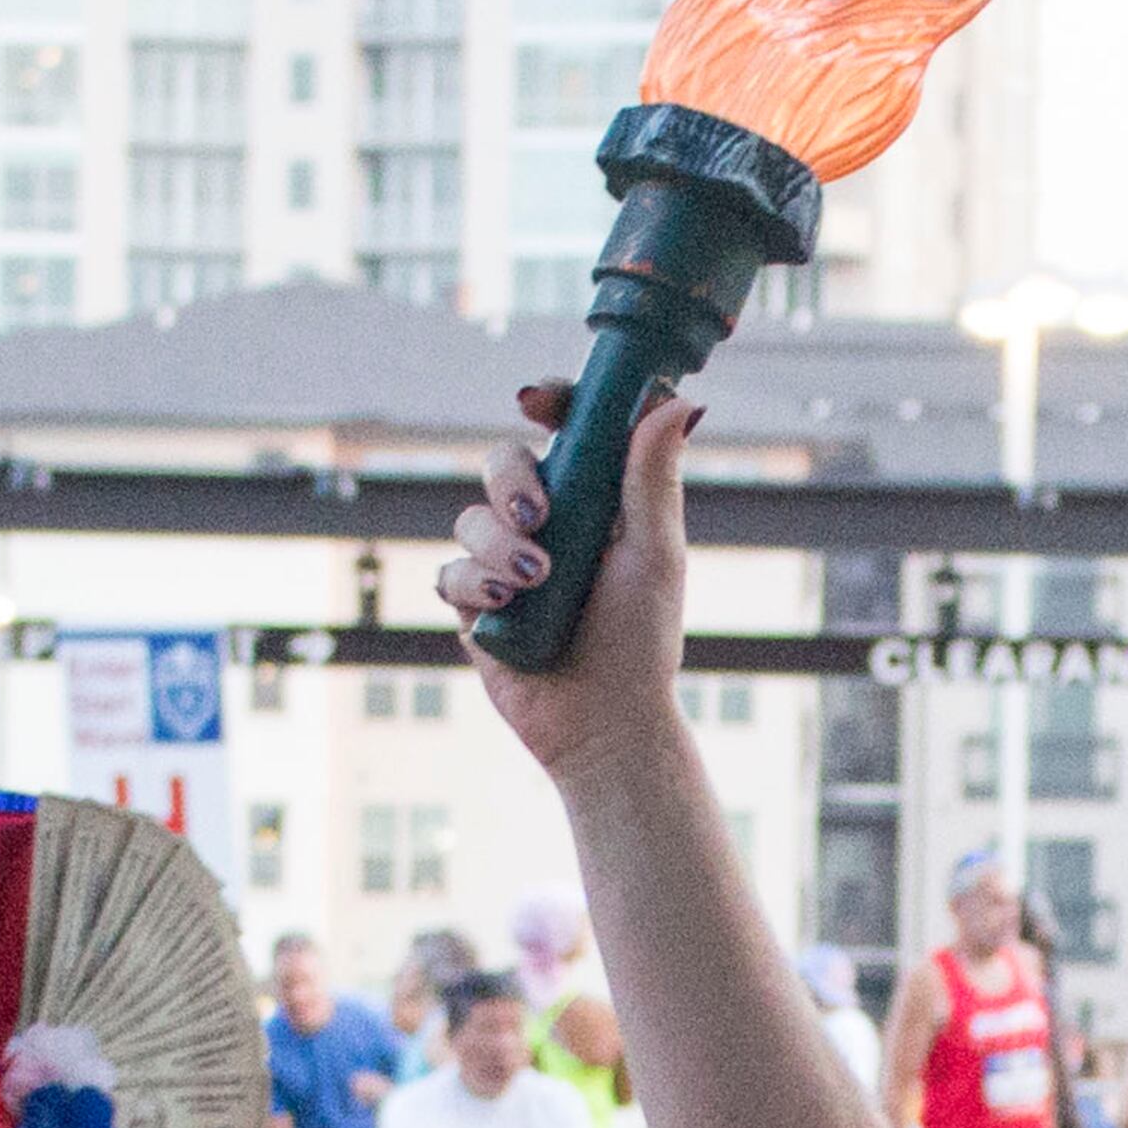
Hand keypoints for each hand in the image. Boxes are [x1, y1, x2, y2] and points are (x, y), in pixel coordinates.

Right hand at [443, 386, 697, 779]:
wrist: (606, 725)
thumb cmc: (641, 645)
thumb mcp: (655, 555)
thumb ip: (653, 478)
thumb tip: (677, 402)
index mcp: (593, 503)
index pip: (564, 431)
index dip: (549, 403)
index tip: (537, 401)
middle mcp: (547, 526)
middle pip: (504, 462)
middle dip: (511, 480)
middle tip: (538, 517)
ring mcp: (506, 563)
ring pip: (472, 517)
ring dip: (498, 543)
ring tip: (534, 582)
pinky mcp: (476, 605)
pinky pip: (450, 571)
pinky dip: (472, 581)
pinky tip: (502, 604)